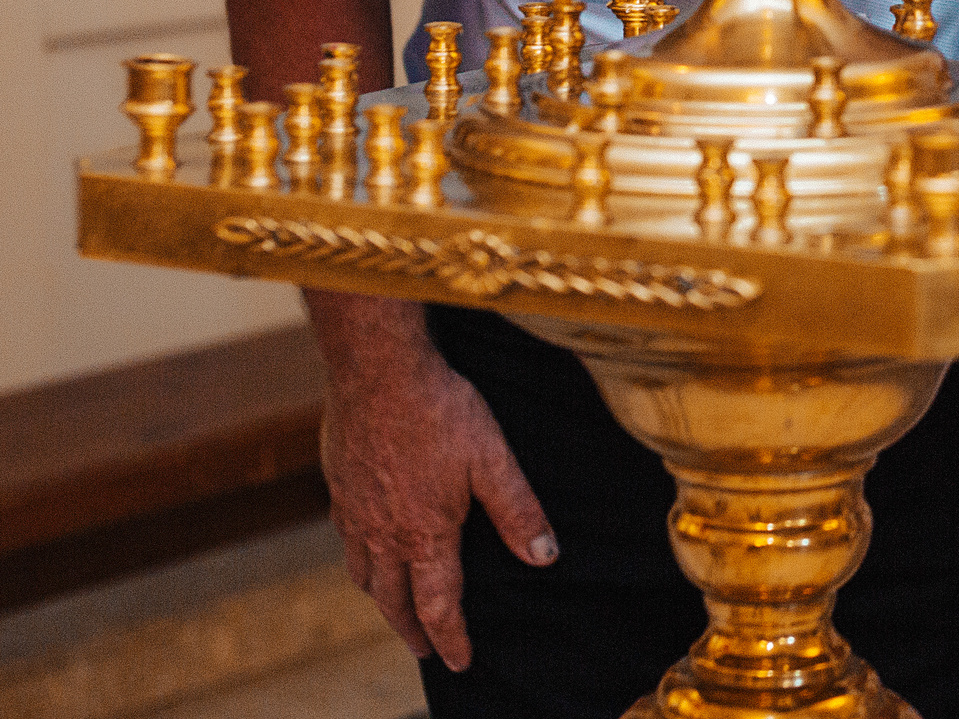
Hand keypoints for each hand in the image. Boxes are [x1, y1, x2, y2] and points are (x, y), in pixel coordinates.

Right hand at [321, 337, 555, 671]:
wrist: (376, 372)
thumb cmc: (440, 411)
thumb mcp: (493, 459)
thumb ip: (518, 511)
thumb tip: (545, 556)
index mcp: (425, 535)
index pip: (438, 604)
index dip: (451, 637)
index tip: (459, 661)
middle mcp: (383, 534)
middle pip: (393, 601)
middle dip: (412, 630)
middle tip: (425, 648)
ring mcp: (354, 512)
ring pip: (364, 574)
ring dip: (382, 599)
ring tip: (395, 606)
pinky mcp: (338, 487)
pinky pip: (345, 540)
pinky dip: (359, 560)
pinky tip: (365, 550)